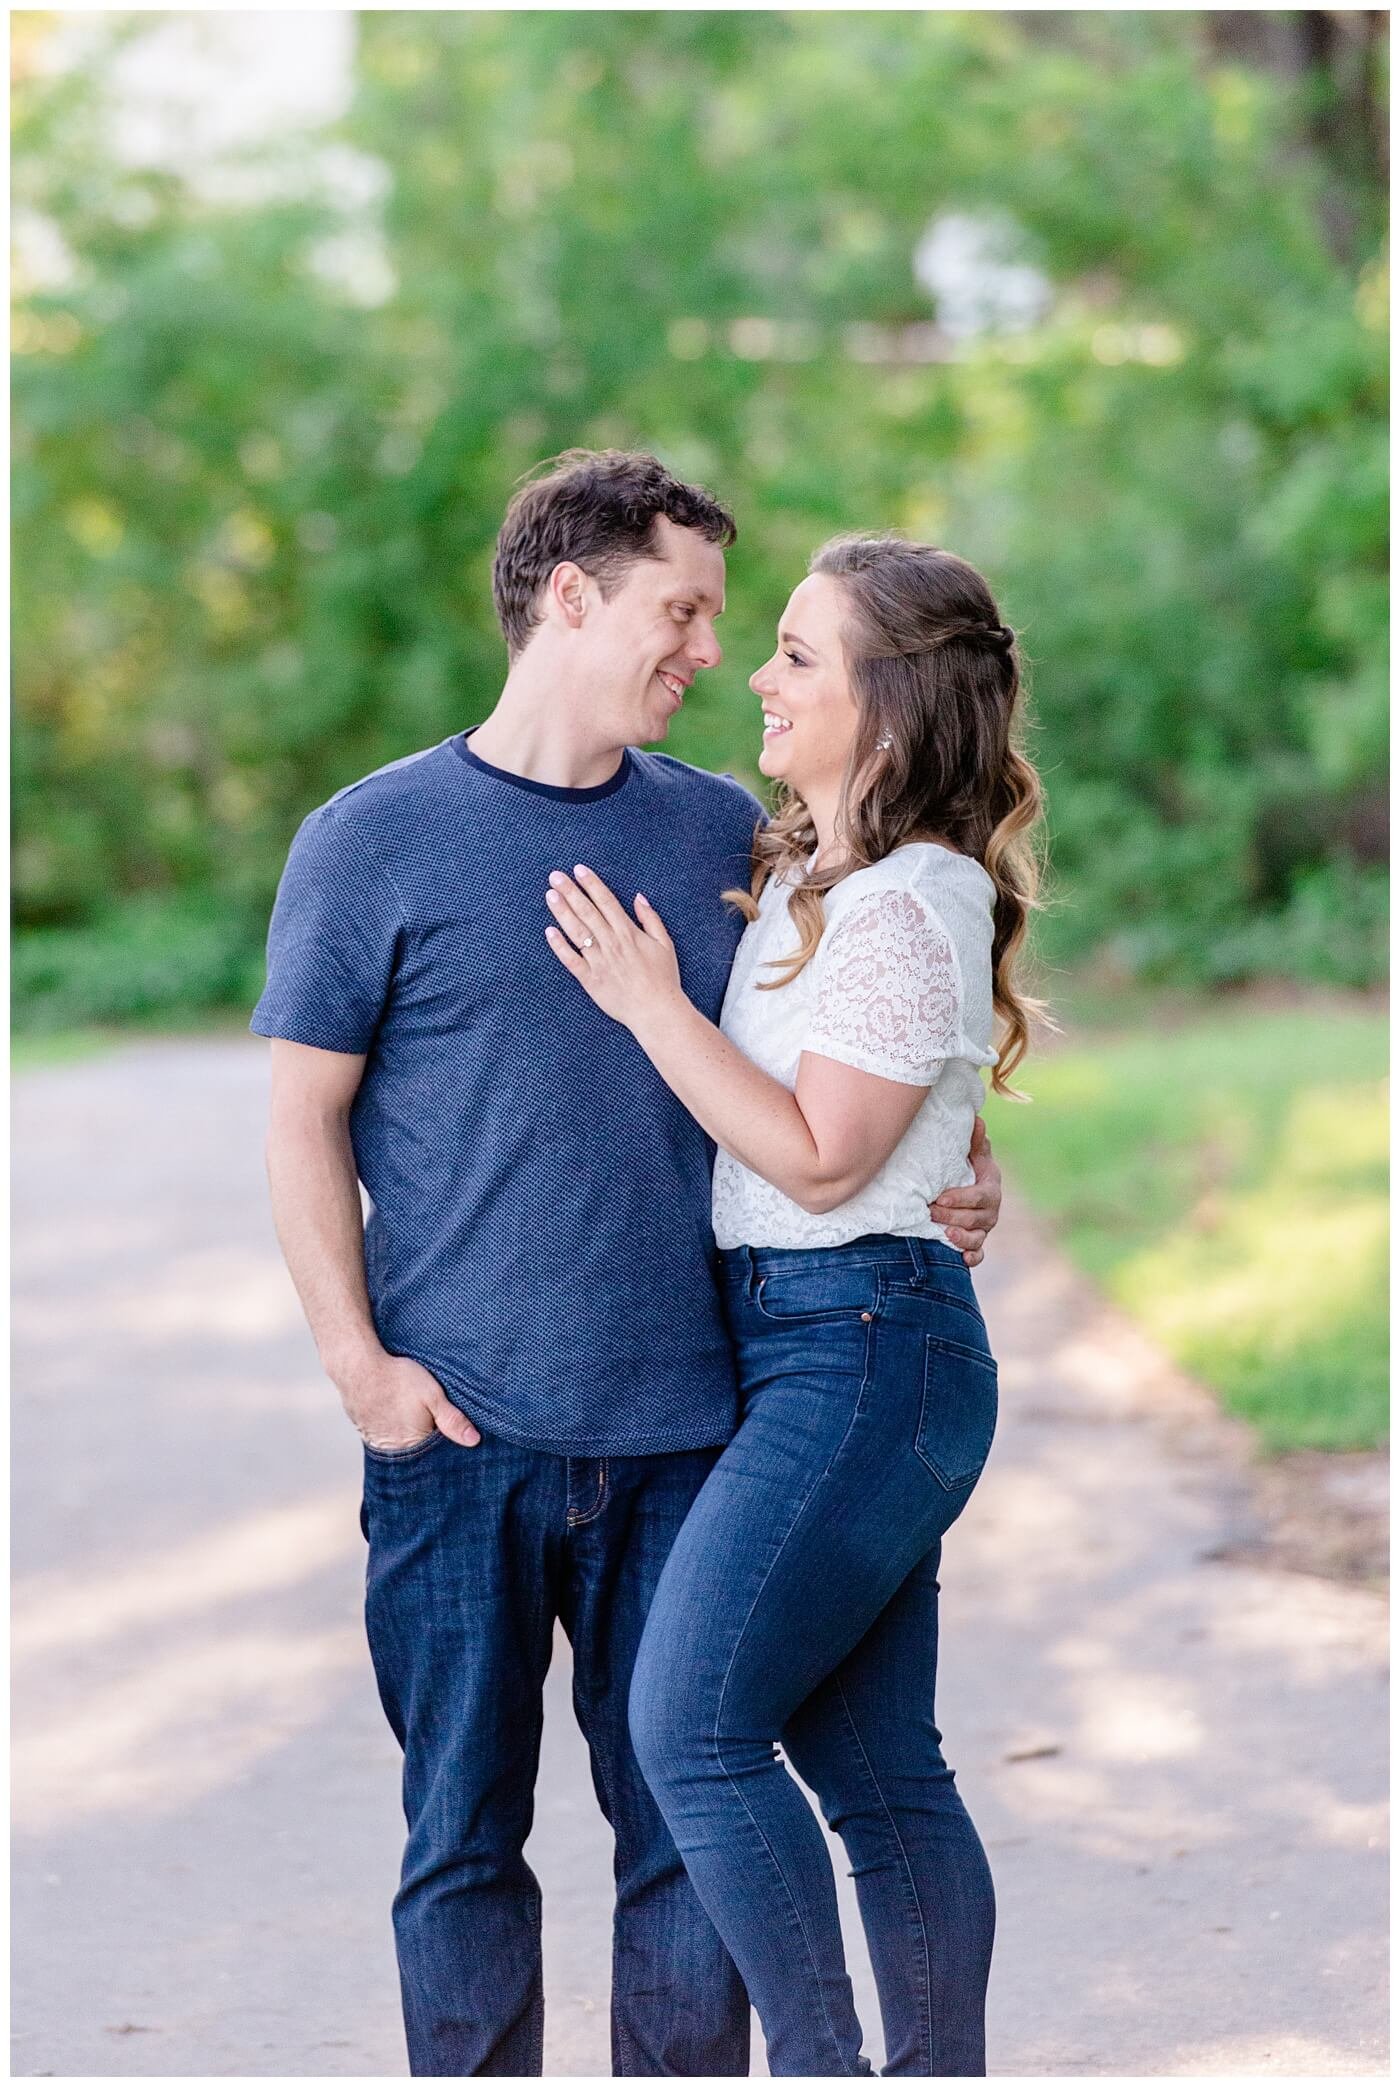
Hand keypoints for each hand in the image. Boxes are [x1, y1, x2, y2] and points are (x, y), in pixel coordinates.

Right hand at [336, 1351, 480, 1450]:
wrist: (358, 1367)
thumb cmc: (397, 1379)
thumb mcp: (432, 1395)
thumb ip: (452, 1420)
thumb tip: (474, 1441)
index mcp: (414, 1444)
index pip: (436, 1455)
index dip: (446, 1444)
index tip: (452, 1432)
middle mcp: (394, 1450)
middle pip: (418, 1452)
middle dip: (427, 1441)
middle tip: (430, 1420)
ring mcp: (377, 1442)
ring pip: (401, 1445)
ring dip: (408, 1435)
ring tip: (411, 1416)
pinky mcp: (364, 1431)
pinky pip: (384, 1437)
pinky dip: (392, 1430)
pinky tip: (395, 1415)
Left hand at [544, 864, 684, 1028]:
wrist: (656, 1011)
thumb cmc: (663, 978)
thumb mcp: (664, 944)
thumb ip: (650, 919)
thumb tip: (638, 897)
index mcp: (628, 932)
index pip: (606, 901)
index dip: (591, 884)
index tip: (578, 870)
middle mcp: (611, 943)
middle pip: (587, 912)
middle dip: (570, 891)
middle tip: (555, 876)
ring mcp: (599, 961)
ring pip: (577, 931)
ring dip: (562, 912)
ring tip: (550, 895)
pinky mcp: (590, 979)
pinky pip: (571, 960)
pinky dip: (559, 946)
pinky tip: (549, 931)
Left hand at [928, 1116, 1002, 1268]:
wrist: (970, 1188)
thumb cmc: (968, 1169)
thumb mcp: (973, 1156)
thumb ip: (975, 1142)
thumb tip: (976, 1119)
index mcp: (990, 1188)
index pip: (979, 1196)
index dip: (961, 1198)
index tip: (941, 1197)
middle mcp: (990, 1211)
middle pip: (974, 1219)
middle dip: (952, 1216)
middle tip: (930, 1212)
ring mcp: (984, 1229)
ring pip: (976, 1238)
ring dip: (961, 1238)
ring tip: (944, 1234)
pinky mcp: (977, 1243)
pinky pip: (978, 1255)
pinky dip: (971, 1258)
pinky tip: (961, 1259)